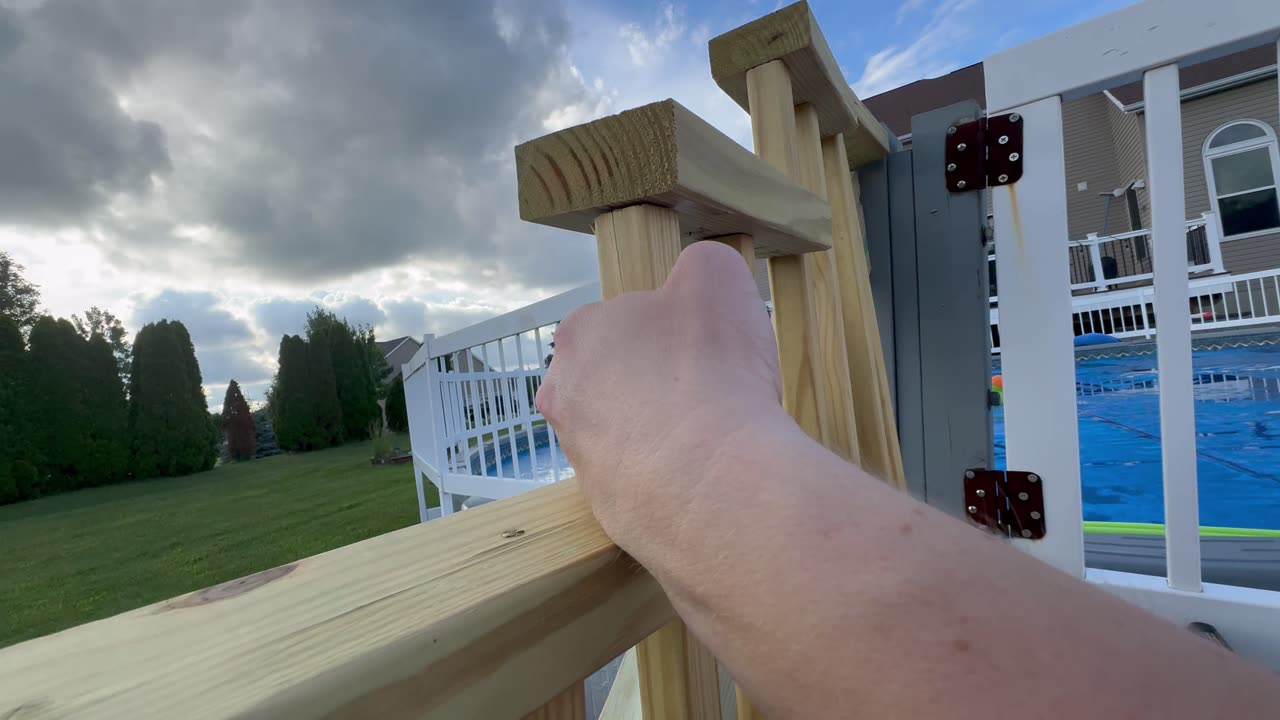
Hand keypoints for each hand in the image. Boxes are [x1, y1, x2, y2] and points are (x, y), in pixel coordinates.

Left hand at [536, 241, 785, 560]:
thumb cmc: (712, 368)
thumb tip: (697, 279)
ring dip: (662, 434)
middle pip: (615, 381)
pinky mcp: (606, 508)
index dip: (668, 333)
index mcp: (580, 334)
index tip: (700, 350)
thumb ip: (701, 267)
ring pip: (625, 434)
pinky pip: (642, 484)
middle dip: (655, 386)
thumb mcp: (717, 277)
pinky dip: (669, 480)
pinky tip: (704, 478)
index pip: (621, 322)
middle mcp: (563, 395)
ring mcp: (581, 457)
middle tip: (707, 394)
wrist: (715, 481)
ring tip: (711, 439)